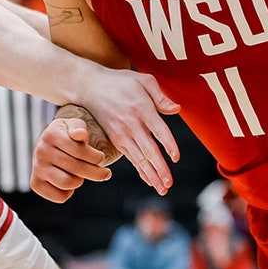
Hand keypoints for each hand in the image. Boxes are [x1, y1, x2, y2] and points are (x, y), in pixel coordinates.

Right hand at [31, 117, 114, 202]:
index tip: (101, 158)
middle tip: (105, 173)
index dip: (95, 157)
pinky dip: (69, 193)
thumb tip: (80, 134)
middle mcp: (41, 151)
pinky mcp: (36, 184)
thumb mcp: (73, 124)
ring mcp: (37, 168)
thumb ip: (79, 128)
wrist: (48, 144)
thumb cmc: (66, 134)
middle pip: (75, 168)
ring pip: (67, 183)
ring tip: (82, 175)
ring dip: (80, 181)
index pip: (79, 151)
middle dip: (96, 172)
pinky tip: (71, 182)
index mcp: (51, 134)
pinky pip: (59, 197)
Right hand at [76, 68, 180, 194]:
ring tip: (162, 188)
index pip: (158, 130)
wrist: (91, 87)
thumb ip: (161, 96)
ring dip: (151, 174)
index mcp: (141, 108)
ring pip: (139, 158)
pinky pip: (131, 158)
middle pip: (148, 150)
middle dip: (159, 168)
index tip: (176, 157)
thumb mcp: (143, 80)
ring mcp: (121, 133)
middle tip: (169, 183)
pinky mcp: (115, 140)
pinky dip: (140, 170)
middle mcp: (131, 123)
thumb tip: (176, 109)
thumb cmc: (120, 82)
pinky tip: (149, 180)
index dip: (168, 144)